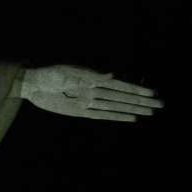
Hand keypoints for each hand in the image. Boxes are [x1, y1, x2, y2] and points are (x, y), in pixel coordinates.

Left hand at [21, 64, 162, 121]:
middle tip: (160, 105)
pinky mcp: (79, 111)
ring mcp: (87, 101)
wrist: (31, 84)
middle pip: (121, 97)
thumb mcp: (66, 72)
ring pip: (115, 107)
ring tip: (150, 112)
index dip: (135, 89)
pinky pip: (101, 115)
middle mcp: (93, 90)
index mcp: (92, 78)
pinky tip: (130, 118)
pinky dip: (115, 117)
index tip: (152, 93)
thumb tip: (111, 76)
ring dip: (132, 109)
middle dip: (140, 101)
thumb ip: (88, 76)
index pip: (119, 86)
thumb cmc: (48, 74)